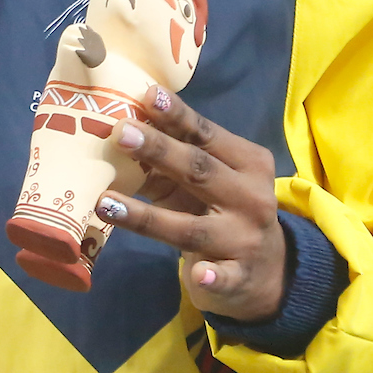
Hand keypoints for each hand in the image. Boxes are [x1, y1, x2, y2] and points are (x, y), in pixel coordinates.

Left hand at [94, 88, 288, 321]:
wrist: (266, 272)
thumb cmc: (223, 211)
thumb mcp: (205, 182)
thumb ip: (171, 160)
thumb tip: (120, 129)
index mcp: (248, 164)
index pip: (207, 135)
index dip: (177, 116)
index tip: (145, 95)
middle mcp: (251, 198)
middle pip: (199, 171)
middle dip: (159, 151)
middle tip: (120, 133)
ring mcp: (246, 239)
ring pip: (191, 227)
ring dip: (146, 217)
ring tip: (105, 203)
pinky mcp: (238, 277)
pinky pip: (223, 276)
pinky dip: (212, 275)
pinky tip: (199, 273)